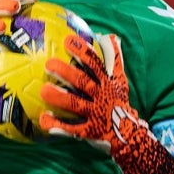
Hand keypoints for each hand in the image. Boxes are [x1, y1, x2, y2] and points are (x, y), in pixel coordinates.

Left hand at [40, 34, 173, 173]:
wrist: (130, 136)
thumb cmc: (119, 104)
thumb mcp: (120, 81)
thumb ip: (114, 60)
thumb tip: (110, 37)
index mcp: (107, 84)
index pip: (95, 64)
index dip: (82, 51)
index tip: (67, 41)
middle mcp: (101, 97)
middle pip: (83, 82)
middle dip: (67, 73)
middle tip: (49, 64)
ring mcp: (95, 115)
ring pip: (76, 104)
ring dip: (60, 97)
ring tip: (43, 90)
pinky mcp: (90, 132)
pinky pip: (72, 129)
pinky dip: (58, 125)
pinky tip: (44, 119)